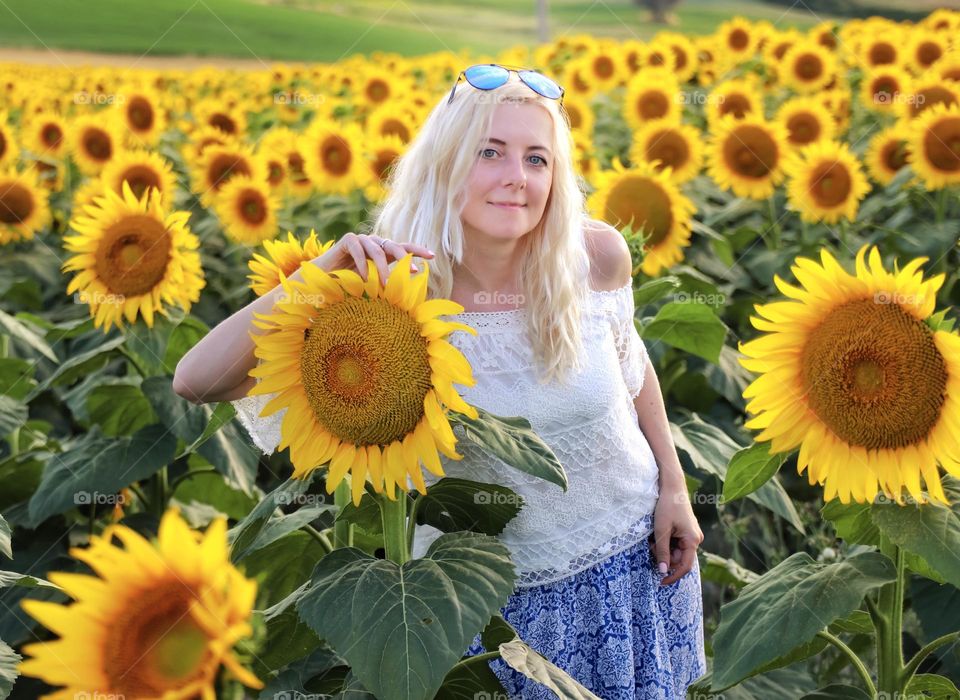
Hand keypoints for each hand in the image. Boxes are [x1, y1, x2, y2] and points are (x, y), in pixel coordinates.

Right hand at [312, 232, 434, 285]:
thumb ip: (387, 279)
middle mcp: (375, 242)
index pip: (404, 248)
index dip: (418, 251)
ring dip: (383, 269)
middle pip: (394, 246)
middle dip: (405, 258)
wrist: (324, 278)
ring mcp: (362, 239)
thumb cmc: (349, 282)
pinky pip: (359, 251)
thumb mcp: (373, 281)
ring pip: (377, 251)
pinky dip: (363, 265)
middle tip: (414, 271)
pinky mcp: (348, 240)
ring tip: (386, 285)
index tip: (432, 256)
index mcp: (383, 250)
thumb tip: (407, 288)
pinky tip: (366, 279)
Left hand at [651, 483, 703, 585]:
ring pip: (676, 550)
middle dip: (664, 557)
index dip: (673, 576)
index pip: (685, 566)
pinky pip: (676, 542)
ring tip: (653, 538)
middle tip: (650, 548)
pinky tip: (658, 534)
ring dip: (663, 548)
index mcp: (692, 540)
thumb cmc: (667, 507)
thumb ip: (662, 552)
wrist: (672, 487)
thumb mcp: (661, 531)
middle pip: (679, 558)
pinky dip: (666, 542)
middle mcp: (695, 539)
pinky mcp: (686, 530)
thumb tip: (663, 571)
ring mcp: (691, 534)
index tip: (661, 582)